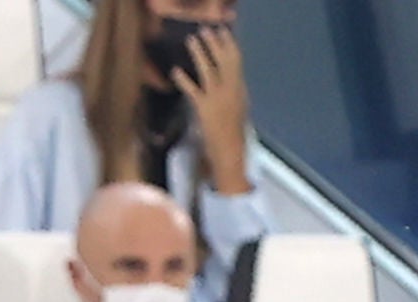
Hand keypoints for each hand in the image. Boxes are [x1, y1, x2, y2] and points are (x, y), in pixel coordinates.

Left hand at [173, 26, 253, 193]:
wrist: (231, 155)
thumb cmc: (233, 136)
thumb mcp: (238, 111)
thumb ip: (233, 94)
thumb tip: (228, 80)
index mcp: (241, 92)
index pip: (237, 64)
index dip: (230, 46)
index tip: (224, 33)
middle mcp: (232, 93)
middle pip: (225, 61)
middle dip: (216, 44)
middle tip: (207, 30)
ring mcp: (218, 100)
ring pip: (210, 70)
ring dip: (200, 53)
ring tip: (192, 40)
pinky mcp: (205, 109)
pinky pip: (193, 90)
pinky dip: (184, 80)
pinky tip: (176, 71)